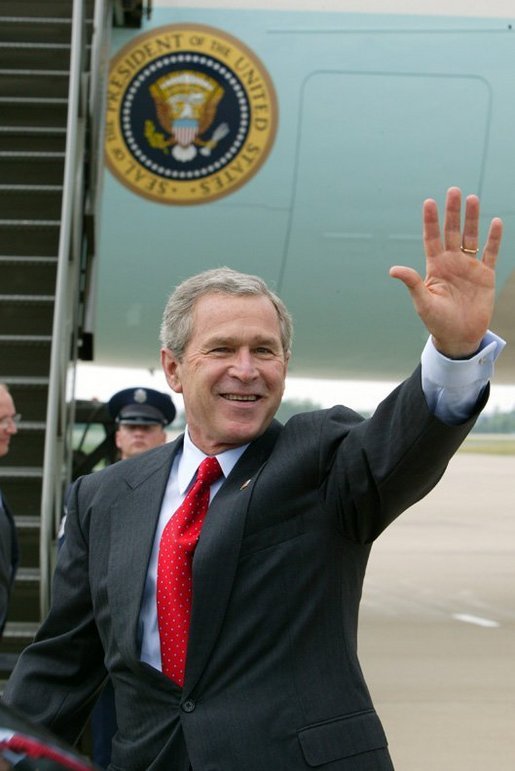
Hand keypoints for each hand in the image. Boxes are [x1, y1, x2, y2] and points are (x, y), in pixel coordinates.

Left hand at [389, 186, 502, 357]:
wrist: (459, 337)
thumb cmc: (437, 321)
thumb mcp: (423, 302)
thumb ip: (412, 283)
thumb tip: (393, 269)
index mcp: (435, 267)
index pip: (432, 238)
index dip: (431, 221)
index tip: (429, 202)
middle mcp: (451, 263)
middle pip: (452, 232)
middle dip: (452, 212)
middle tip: (453, 191)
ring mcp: (469, 268)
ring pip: (471, 237)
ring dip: (472, 219)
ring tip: (472, 199)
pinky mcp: (485, 276)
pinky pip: (490, 253)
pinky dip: (494, 239)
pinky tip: (496, 222)